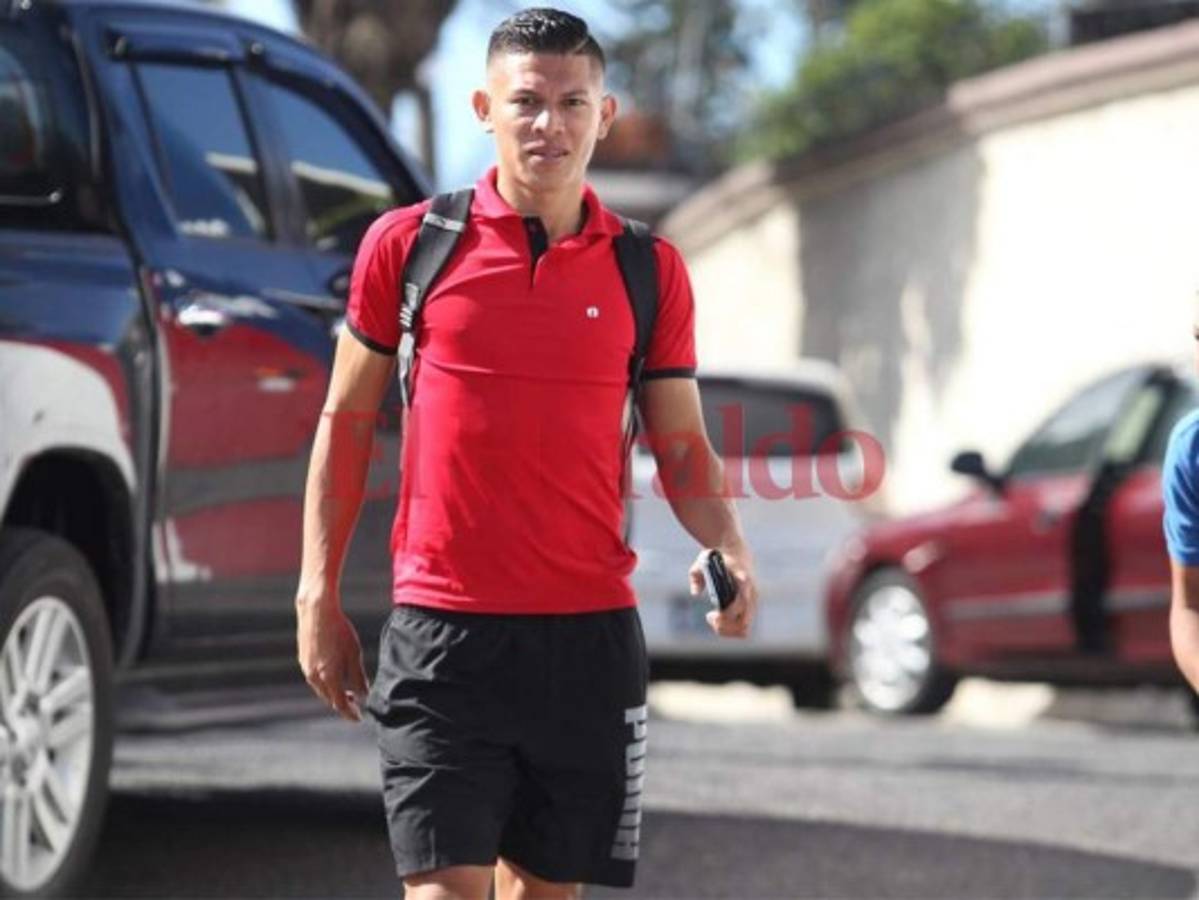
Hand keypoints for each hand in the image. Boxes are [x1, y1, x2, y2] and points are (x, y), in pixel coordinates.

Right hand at [296, 591, 368, 721]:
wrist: (316, 611)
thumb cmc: (339, 630)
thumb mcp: (354, 653)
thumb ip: (358, 676)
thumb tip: (364, 694)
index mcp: (328, 677)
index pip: (340, 704)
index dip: (350, 713)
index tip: (359, 718)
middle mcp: (314, 676)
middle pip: (329, 699)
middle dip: (342, 704)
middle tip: (355, 704)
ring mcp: (306, 668)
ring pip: (320, 689)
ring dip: (333, 693)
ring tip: (347, 691)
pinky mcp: (303, 659)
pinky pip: (314, 678)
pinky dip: (325, 683)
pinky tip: (334, 675)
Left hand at [689, 547, 757, 638]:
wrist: (736, 550)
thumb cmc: (717, 557)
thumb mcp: (703, 560)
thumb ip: (696, 575)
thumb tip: (695, 593)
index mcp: (743, 581)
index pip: (740, 605)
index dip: (725, 615)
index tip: (710, 614)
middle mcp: (752, 594)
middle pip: (743, 623)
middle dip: (724, 626)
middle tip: (710, 617)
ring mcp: (753, 602)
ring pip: (745, 629)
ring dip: (727, 630)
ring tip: (713, 619)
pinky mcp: (751, 607)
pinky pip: (743, 626)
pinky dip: (730, 629)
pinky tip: (718, 618)